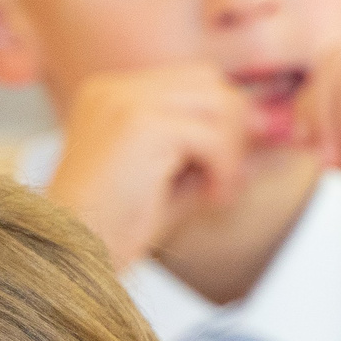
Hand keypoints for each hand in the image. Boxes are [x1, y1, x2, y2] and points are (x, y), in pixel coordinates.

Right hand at [45, 64, 254, 268]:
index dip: (225, 117)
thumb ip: (213, 156)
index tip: (240, 160)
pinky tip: (210, 198)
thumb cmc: (111, 232)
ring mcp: (125, 101)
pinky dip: (223, 167)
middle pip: (208, 81)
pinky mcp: (139, 125)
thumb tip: (268, 136)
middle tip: (231, 178)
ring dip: (230, 152)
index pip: (192, 81)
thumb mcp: (172, 184)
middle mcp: (115, 89)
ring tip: (215, 193)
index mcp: (113, 96)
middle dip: (234, 128)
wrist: (71, 259)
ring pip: (216, 103)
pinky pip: (210, 134)